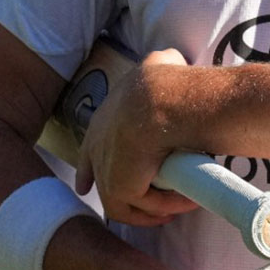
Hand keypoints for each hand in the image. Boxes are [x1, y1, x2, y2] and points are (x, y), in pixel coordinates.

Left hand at [75, 48, 199, 225]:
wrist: (166, 101)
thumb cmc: (171, 82)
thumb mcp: (162, 63)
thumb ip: (162, 63)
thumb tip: (172, 61)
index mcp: (105, 117)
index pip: (90, 147)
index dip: (89, 167)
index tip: (85, 183)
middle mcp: (99, 143)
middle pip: (102, 177)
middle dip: (122, 194)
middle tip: (153, 207)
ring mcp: (104, 166)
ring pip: (123, 198)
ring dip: (152, 205)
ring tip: (179, 204)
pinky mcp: (117, 186)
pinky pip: (137, 208)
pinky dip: (162, 208)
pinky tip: (185, 202)